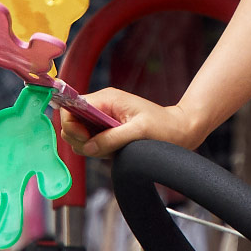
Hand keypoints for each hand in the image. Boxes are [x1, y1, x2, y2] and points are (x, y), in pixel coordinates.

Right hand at [60, 87, 203, 157]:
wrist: (179, 130)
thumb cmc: (163, 126)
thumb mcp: (139, 131)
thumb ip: (111, 138)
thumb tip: (88, 147)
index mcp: (106, 99)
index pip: (71, 108)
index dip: (71, 125)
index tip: (85, 138)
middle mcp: (101, 108)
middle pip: (70, 124)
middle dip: (79, 139)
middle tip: (100, 148)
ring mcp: (102, 121)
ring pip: (78, 137)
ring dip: (88, 147)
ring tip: (112, 149)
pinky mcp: (106, 133)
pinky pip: (89, 143)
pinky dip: (96, 150)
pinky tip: (114, 151)